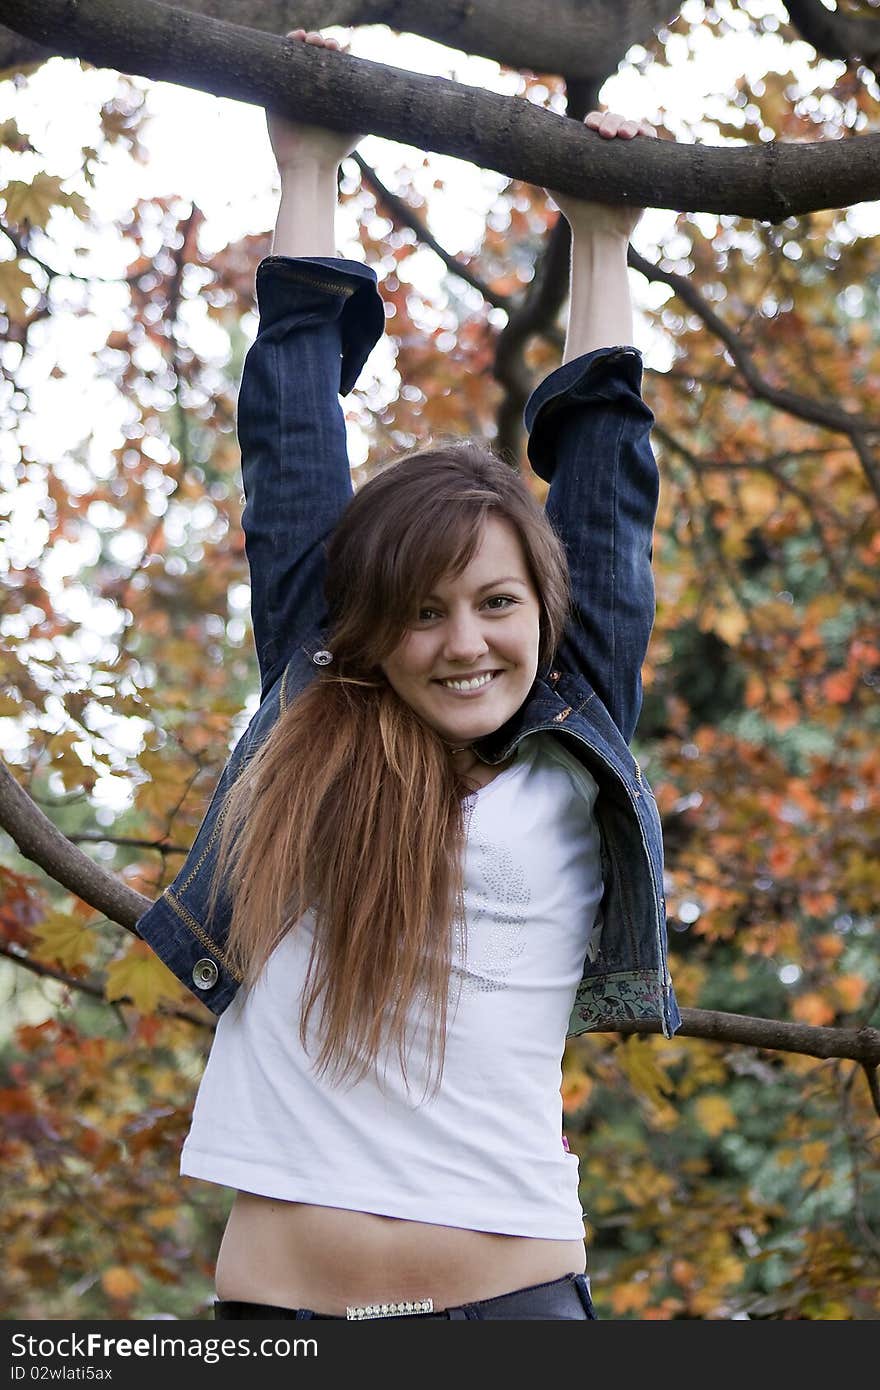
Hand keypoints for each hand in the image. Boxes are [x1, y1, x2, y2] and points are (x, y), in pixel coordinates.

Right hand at [267, 31, 362, 172]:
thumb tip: (390, 90)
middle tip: (327, 46)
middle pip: (315, 54)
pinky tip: (294, 38)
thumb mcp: (359, 127)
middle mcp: (310, 87)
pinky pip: (277, 63)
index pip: (332, 62)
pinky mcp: (274, 93)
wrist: (309, 164)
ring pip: (297, 54)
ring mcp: (292, 88)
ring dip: (305, 40)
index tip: (339, 49)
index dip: (335, 51)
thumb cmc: (335, 149)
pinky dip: (285, 45)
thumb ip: (370, 107)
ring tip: (311, 40)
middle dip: (321, 42)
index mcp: (328, 92)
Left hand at [547, 110, 658, 238]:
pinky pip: (651, 143)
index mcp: (591, 148)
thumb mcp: (554, 182)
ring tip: (626, 135)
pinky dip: (648, 133)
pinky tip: (644, 135)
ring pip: (633, 128)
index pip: (595, 123)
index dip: (596, 119)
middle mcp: (611, 150)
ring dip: (630, 125)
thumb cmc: (575, 210)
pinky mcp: (646, 165)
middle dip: (612, 121)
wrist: (600, 231)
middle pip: (615, 121)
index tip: (592, 127)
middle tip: (607, 134)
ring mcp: (629, 156)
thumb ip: (546, 161)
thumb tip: (536, 139)